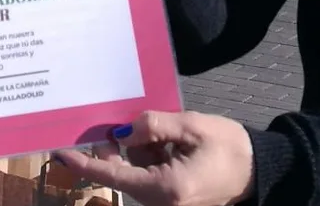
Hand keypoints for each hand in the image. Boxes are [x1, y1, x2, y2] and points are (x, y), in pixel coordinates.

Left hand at [51, 112, 253, 205]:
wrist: (259, 170)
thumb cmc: (231, 148)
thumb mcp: (192, 126)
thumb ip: (154, 126)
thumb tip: (123, 132)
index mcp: (165, 188)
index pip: (113, 175)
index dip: (84, 164)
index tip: (60, 153)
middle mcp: (161, 203)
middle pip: (123, 170)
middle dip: (125, 145)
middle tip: (139, 122)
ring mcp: (166, 205)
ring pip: (136, 171)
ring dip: (144, 149)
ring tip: (174, 135)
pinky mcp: (171, 201)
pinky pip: (148, 176)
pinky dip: (153, 157)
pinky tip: (175, 144)